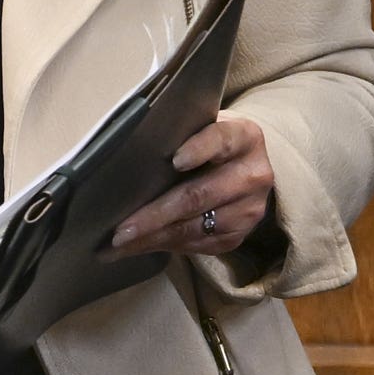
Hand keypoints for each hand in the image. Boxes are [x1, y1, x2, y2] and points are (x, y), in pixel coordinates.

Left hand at [111, 116, 273, 258]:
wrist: (245, 169)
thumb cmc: (208, 143)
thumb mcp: (201, 128)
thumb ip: (179, 136)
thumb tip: (127, 161)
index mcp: (244, 138)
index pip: (221, 140)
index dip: (199, 150)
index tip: (175, 160)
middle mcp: (252, 175)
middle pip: (199, 195)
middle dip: (155, 215)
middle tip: (122, 229)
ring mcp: (248, 210)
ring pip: (195, 228)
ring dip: (153, 238)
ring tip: (121, 244)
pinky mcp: (238, 236)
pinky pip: (197, 245)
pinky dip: (165, 246)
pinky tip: (140, 246)